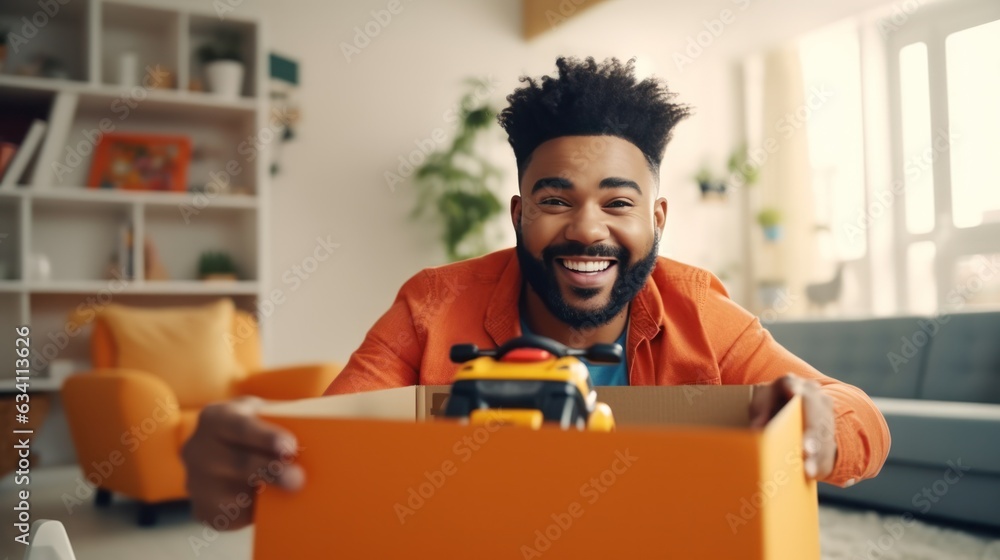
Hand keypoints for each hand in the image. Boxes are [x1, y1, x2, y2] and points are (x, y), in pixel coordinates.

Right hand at [182, 396, 303, 529]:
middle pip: (237, 463)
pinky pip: (231, 516)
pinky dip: (254, 513)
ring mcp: (196, 481)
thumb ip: (282, 418)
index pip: (240, 426)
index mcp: (216, 417)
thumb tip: (320, 425)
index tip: (290, 448)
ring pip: (233, 494)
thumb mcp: (263, 413)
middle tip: (298, 480)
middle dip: (270, 472)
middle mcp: (198, 448)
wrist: (223, 449)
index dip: (265, 437)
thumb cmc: (255, 427)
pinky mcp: (203, 508)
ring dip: (264, 497)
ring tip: (292, 495)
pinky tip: (271, 506)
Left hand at [748, 374, 836, 479]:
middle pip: (814, 412)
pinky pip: (828, 449)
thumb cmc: (769, 408)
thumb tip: (756, 430)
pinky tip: (812, 474)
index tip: (794, 393)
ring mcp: (824, 415)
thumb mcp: (760, 406)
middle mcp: (813, 396)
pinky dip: (820, 463)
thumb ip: (758, 413)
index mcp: (791, 384)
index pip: (789, 383)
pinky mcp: (829, 434)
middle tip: (806, 449)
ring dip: (817, 453)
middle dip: (811, 432)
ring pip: (823, 434)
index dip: (792, 387)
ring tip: (808, 469)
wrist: (790, 412)